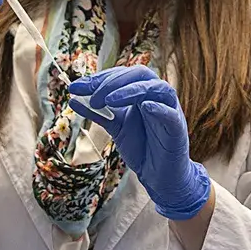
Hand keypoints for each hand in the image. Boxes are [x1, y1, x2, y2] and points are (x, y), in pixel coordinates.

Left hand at [68, 66, 211, 220]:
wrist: (158, 175)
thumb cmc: (141, 147)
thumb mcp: (115, 127)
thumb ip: (98, 112)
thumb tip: (73, 98)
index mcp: (142, 93)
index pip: (123, 74)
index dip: (100, 77)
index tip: (76, 87)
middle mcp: (157, 96)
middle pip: (140, 74)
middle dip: (113, 82)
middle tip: (92, 97)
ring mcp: (169, 110)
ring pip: (157, 88)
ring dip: (131, 90)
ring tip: (108, 101)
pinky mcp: (177, 127)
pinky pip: (170, 113)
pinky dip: (158, 108)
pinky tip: (145, 107)